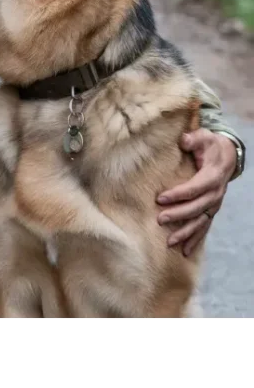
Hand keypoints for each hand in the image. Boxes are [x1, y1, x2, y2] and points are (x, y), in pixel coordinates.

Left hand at [156, 130, 236, 256]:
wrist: (228, 155)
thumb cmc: (211, 145)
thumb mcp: (204, 137)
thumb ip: (193, 139)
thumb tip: (184, 140)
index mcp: (212, 176)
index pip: (194, 188)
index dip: (178, 194)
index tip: (160, 198)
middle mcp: (215, 193)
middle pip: (196, 208)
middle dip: (178, 215)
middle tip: (159, 219)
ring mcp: (215, 204)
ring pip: (200, 221)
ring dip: (186, 232)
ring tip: (169, 241)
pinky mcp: (212, 209)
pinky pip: (204, 226)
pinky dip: (195, 239)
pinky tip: (184, 250)